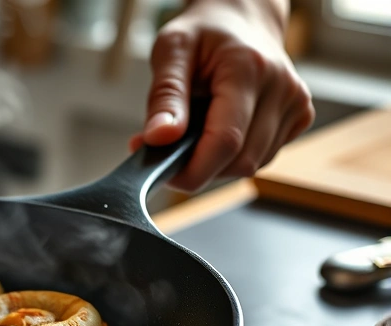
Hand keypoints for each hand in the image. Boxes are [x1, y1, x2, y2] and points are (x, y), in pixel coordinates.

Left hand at [130, 0, 314, 191]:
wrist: (241, 18)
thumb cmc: (204, 32)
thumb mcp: (172, 50)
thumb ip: (165, 96)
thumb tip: (159, 139)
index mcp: (249, 69)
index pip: (225, 141)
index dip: (192, 169)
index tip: (161, 173)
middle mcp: (283, 89)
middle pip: (240, 160)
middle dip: (199, 167)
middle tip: (169, 149)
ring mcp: (296, 104)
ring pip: (251, 165)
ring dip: (216, 162)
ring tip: (195, 131)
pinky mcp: (300, 118)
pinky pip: (262, 157)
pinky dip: (234, 156)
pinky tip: (220, 129)